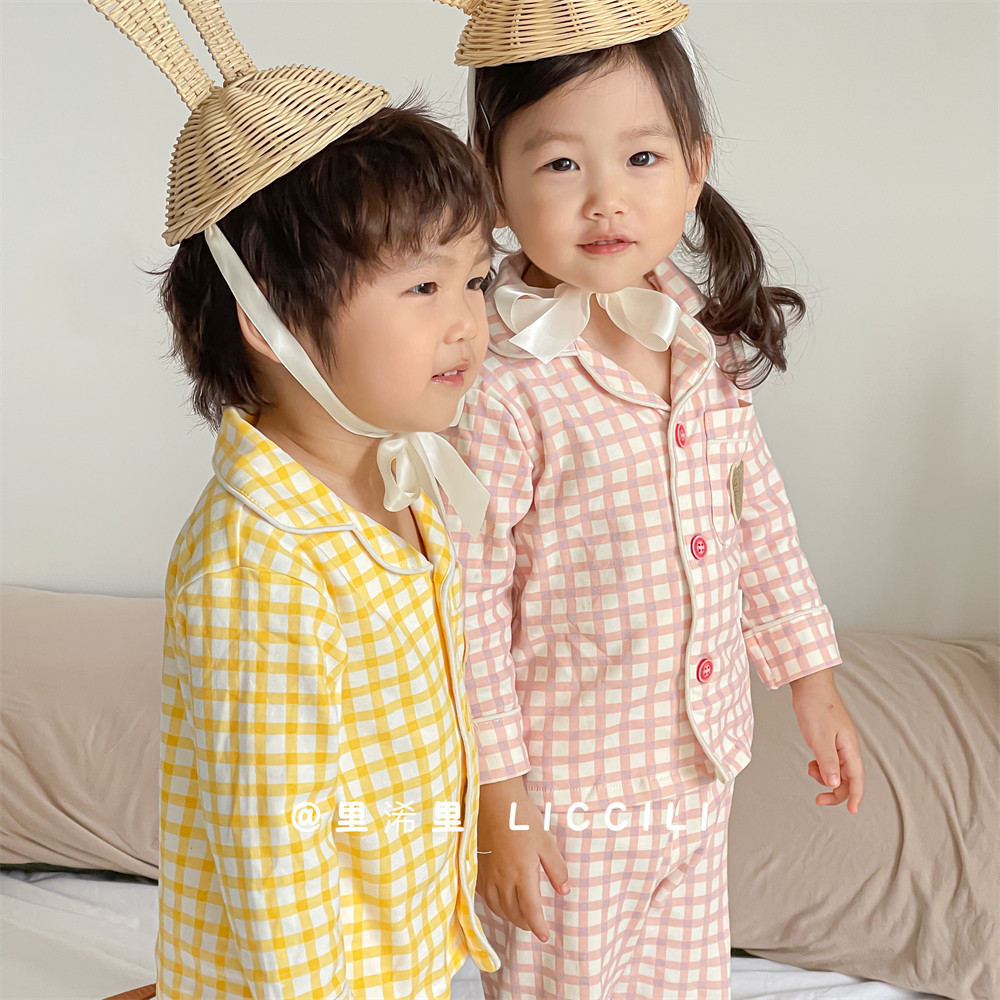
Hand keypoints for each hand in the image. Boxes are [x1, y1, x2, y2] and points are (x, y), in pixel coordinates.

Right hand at [476, 775, 569, 941]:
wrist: (493, 800)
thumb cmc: (520, 817)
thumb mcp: (546, 841)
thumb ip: (556, 868)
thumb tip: (564, 890)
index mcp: (522, 874)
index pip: (531, 911)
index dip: (538, 926)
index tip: (544, 935)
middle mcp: (503, 879)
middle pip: (513, 913)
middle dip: (525, 923)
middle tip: (534, 925)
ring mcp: (488, 874)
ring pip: (497, 908)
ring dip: (510, 917)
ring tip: (519, 917)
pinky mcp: (478, 867)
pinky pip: (485, 896)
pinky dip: (494, 905)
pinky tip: (499, 901)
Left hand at [789, 668, 864, 813]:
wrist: (810, 685)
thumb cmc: (815, 706)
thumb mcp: (819, 737)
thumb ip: (827, 761)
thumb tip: (833, 783)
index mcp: (849, 747)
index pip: (857, 778)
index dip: (855, 796)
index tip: (852, 811)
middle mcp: (847, 746)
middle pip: (847, 778)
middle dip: (835, 791)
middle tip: (818, 799)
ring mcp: (839, 742)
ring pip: (837, 770)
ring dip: (826, 777)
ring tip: (811, 769)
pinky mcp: (829, 738)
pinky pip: (830, 760)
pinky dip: (822, 766)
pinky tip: (812, 763)